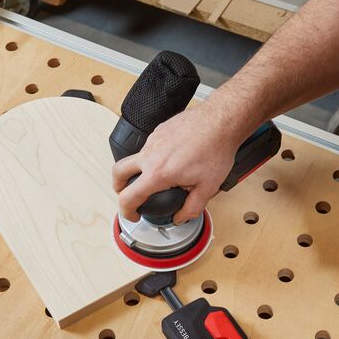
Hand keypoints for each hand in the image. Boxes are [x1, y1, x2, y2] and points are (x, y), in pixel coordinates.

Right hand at [113, 101, 243, 223]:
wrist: (220, 122)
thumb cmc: (215, 150)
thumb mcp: (207, 188)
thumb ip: (191, 208)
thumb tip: (181, 217)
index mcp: (158, 173)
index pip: (128, 197)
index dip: (127, 212)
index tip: (134, 215)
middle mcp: (150, 155)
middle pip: (118, 172)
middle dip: (118, 187)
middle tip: (128, 194)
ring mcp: (153, 139)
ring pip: (136, 157)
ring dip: (138, 170)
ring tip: (157, 178)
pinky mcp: (160, 130)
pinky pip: (149, 146)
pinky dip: (152, 157)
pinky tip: (170, 160)